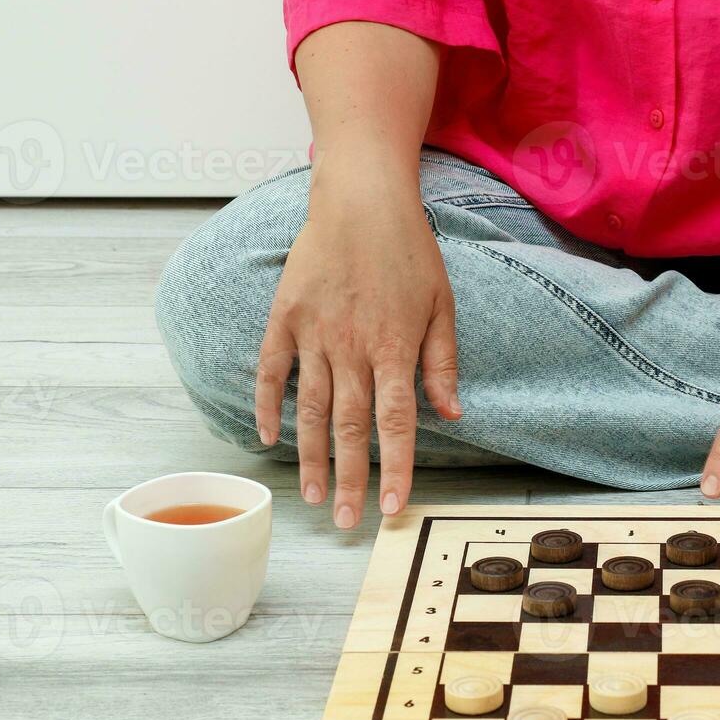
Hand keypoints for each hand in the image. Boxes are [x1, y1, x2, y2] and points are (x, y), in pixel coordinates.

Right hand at [255, 159, 460, 527]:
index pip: (396, 423)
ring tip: (310, 497)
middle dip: (348, 480)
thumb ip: (442, 362)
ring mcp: (313, 333)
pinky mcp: (284, 317)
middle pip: (350, 428)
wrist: (361, 197)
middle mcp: (351, 348)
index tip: (392, 508)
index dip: (395, 469)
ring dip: (310, 458)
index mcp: (394, 347)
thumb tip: (452, 415)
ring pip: (309, 410)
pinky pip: (270, 371)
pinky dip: (267, 406)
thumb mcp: (442, 304)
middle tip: (344, 522)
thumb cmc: (409, 250)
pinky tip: (269, 438)